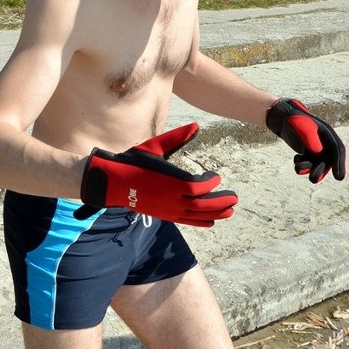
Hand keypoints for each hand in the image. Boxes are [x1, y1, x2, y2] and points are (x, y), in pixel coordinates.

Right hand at [75, 122, 237, 226]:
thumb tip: (196, 126)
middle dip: (221, 202)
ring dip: (216, 213)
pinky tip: (212, 221)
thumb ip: (176, 137)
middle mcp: (171, 199)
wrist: (113, 182)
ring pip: (197, 215)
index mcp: (170, 181)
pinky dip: (201, 222)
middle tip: (234, 198)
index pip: (199, 187)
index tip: (216, 175)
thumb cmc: (133, 162)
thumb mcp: (154, 146)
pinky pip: (187, 221)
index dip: (211, 183)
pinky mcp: (164, 215)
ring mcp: (168, 209)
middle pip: (203, 204)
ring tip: (230, 211)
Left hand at [265, 98, 345, 182]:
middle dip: (320, 171)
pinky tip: (296, 159)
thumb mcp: (304, 129)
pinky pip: (308, 163)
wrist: (283, 117)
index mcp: (328, 135)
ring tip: (297, 168)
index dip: (340, 165)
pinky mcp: (307, 152)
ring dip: (308, 169)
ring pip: (316, 164)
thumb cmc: (296, 121)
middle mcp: (324, 143)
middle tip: (313, 179)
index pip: (338, 151)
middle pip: (327, 161)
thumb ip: (312, 140)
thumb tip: (318, 153)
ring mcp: (316, 148)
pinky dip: (301, 165)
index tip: (339, 178)